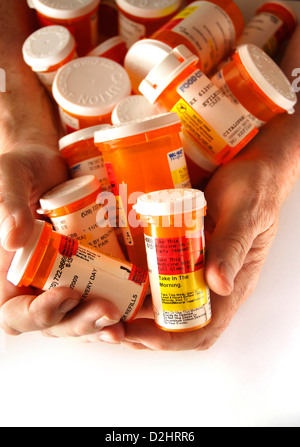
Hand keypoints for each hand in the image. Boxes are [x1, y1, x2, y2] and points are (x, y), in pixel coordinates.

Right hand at [0, 144, 123, 341]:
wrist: (55, 165)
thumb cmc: (25, 170)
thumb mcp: (9, 178)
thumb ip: (8, 205)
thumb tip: (12, 239)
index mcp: (9, 276)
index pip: (17, 313)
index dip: (40, 315)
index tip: (67, 294)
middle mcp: (36, 286)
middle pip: (56, 323)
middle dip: (82, 323)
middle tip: (109, 312)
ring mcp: (65, 283)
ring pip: (81, 319)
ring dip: (104, 326)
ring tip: (125, 322)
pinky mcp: (90, 275)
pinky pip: (102, 298)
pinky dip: (121, 309)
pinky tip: (140, 309)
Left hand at [121, 148, 281, 350]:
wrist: (250, 166)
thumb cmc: (254, 189)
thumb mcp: (245, 214)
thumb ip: (233, 246)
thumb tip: (219, 287)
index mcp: (232, 284)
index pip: (201, 330)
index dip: (169, 340)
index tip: (135, 334)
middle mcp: (210, 283)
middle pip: (175, 324)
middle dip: (139, 331)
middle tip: (105, 324)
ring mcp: (193, 268)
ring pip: (161, 303)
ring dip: (132, 311)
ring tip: (100, 307)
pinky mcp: (181, 251)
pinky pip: (157, 275)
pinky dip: (134, 283)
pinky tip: (111, 278)